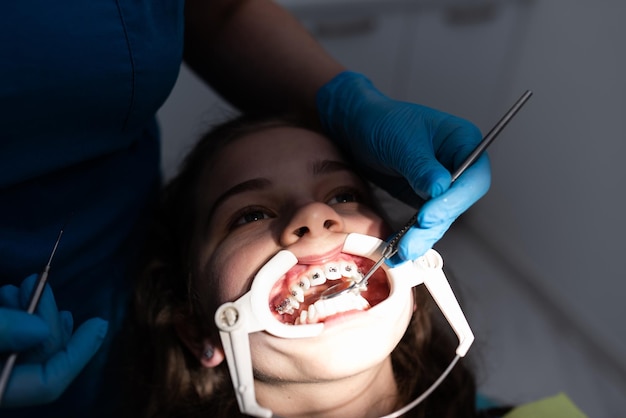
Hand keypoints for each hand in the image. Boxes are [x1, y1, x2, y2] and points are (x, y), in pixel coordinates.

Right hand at [0, 274, 107, 407]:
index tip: (99, 323)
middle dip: (46, 318)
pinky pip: (14, 342)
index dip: (79, 353)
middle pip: (42, 359)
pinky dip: (19, 317)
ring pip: (29, 347)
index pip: (49, 384)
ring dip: (32, 312)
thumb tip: (40, 330)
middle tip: (35, 282)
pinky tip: (15, 294)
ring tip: (20, 285)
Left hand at [317, 71, 490, 259]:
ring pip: (441, 218)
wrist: (356, 127)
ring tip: (401, 251)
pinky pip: (424, 221)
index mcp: (462, 142)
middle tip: (412, 241)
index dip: (455, 200)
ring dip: (422, 237)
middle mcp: (456, 165)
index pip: (474, 177)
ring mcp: (441, 184)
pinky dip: (412, 235)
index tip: (429, 214)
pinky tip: (398, 247)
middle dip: (435, 225)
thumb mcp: (402, 141)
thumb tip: (440, 189)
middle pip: (458, 203)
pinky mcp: (423, 198)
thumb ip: (422, 167)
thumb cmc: (381, 121)